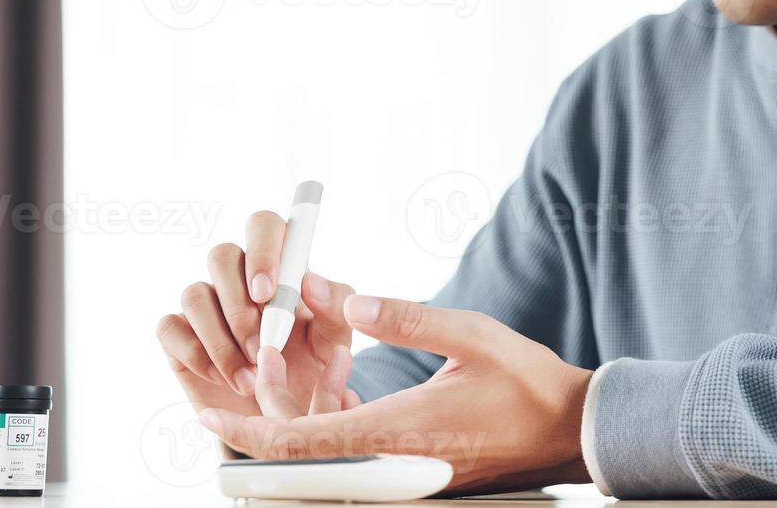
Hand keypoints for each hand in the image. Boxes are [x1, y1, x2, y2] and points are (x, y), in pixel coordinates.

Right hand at [155, 210, 362, 425]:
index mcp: (278, 266)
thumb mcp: (334, 339)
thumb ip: (333, 305)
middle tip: (262, 348)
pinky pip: (170, 327)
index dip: (262, 252)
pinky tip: (224, 379)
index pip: (263, 226)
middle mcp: (237, 277)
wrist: (282, 415)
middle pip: (221, 255)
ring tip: (250, 378)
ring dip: (221, 340)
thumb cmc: (312, 366)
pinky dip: (198, 355)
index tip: (268, 293)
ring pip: (194, 294)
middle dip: (239, 306)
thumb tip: (310, 281)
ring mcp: (206, 303)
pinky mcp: (179, 334)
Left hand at [196, 295, 593, 494]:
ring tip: (278, 376)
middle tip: (244, 372)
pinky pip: (350, 464)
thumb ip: (403, 316)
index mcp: (397, 433)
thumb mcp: (467, 333)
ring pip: (322, 464)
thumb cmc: (524, 381)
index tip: (207, 415)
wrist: (568, 430)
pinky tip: (327, 398)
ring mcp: (403, 478)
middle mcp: (392, 466)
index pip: (302, 443)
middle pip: (300, 459)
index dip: (246, 431)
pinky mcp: (413, 477)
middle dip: (260, 421)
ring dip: (291, 427)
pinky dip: (324, 434)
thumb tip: (345, 298)